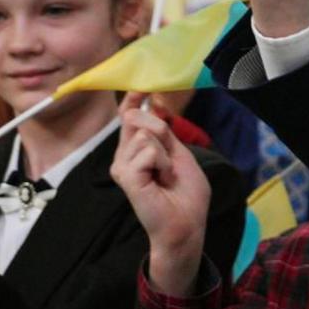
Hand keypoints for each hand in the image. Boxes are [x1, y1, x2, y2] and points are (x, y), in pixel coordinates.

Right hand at [109, 97, 210, 294]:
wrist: (186, 223)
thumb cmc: (185, 194)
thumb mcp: (179, 154)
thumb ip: (164, 133)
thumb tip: (149, 107)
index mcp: (136, 149)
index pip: (130, 117)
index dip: (134, 99)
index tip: (141, 85)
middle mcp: (124, 155)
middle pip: (137, 119)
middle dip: (160, 131)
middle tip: (170, 162)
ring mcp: (121, 165)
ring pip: (146, 134)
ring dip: (166, 154)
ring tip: (166, 176)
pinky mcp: (125, 175)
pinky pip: (148, 150)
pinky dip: (163, 163)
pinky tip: (161, 180)